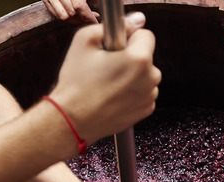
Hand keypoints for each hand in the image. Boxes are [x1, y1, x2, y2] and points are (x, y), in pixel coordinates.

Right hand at [43, 0, 99, 23]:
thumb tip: (96, 13)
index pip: (79, 6)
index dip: (88, 16)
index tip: (95, 21)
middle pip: (71, 13)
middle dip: (83, 19)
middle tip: (92, 18)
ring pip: (62, 16)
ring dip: (75, 20)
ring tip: (84, 17)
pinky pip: (54, 14)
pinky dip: (66, 18)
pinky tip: (74, 15)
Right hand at [49, 12, 160, 144]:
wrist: (72, 119)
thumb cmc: (76, 81)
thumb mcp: (85, 40)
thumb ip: (114, 24)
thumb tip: (136, 20)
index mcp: (140, 58)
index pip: (146, 34)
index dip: (128, 37)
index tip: (114, 46)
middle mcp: (151, 78)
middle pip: (146, 56)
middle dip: (130, 57)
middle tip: (107, 66)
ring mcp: (149, 96)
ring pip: (145, 75)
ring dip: (132, 75)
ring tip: (107, 82)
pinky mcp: (146, 110)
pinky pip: (143, 92)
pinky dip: (132, 91)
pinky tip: (113, 95)